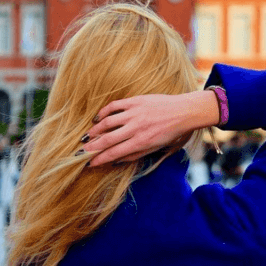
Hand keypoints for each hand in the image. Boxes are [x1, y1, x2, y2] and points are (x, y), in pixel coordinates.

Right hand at [81, 90, 218, 166]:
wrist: (183, 112)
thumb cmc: (170, 133)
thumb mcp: (155, 149)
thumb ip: (134, 154)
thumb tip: (115, 161)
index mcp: (141, 142)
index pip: (115, 153)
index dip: (100, 159)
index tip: (89, 163)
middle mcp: (136, 128)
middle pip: (108, 139)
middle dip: (92, 147)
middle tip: (81, 151)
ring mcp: (134, 113)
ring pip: (107, 122)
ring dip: (95, 130)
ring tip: (87, 136)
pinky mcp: (135, 101)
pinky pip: (114, 106)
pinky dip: (103, 112)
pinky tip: (97, 118)